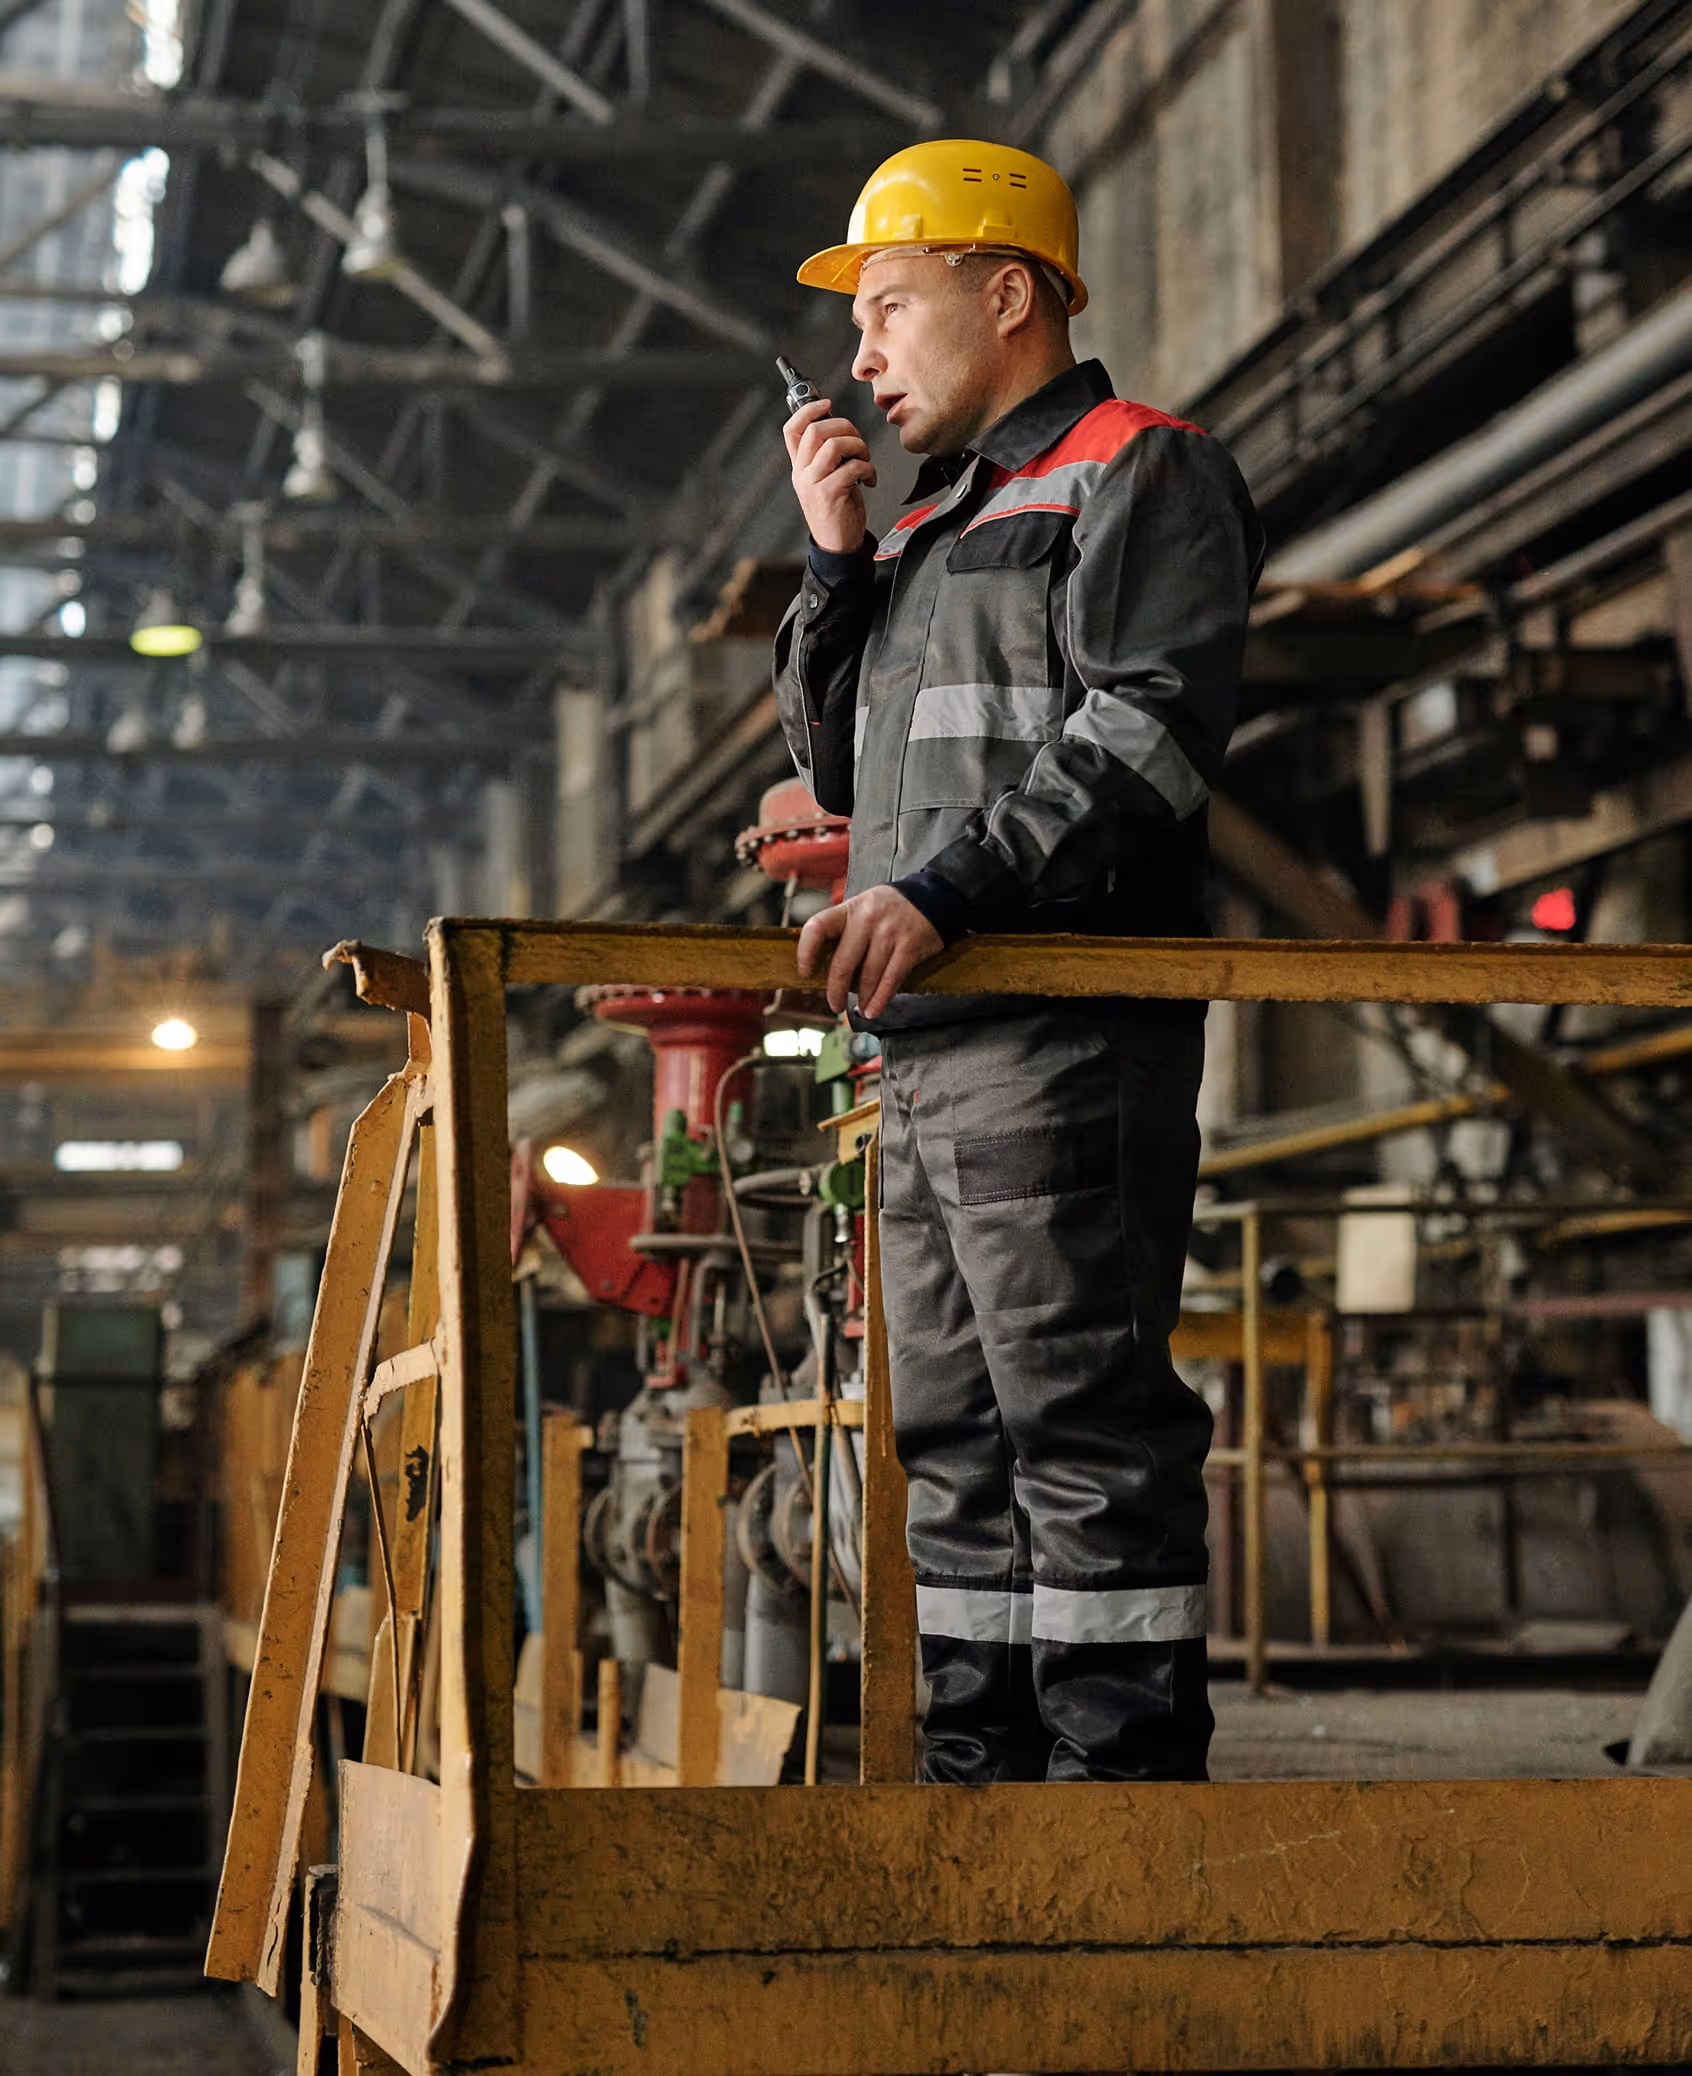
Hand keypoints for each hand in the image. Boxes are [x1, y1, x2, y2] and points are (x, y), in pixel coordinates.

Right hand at [783, 397, 875, 554]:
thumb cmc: (837, 510)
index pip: (792, 429)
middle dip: (844, 426)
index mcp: (800, 467)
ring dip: (858, 447)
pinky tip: (870, 479)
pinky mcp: (830, 495)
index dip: (808, 410)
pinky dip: (868, 469)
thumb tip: (840, 427)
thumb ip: (827, 455)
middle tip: (857, 441)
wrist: (838, 546)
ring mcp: (813, 484)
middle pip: (815, 430)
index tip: (827, 403)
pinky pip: (852, 467)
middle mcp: (802, 474)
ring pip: (834, 445)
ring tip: (865, 460)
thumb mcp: (826, 479)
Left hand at [796, 885, 942, 1018]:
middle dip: (835, 990)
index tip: (805, 971)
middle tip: (834, 1004)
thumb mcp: (863, 907)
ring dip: (861, 998)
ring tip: (859, 1009)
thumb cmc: (891, 908)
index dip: (806, 951)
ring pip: (868, 975)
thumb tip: (824, 966)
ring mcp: (889, 932)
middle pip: (843, 962)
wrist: (933, 897)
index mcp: (850, 909)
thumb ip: (845, 930)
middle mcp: (867, 919)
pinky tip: (874, 1009)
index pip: (818, 927)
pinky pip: (891, 979)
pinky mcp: (909, 947)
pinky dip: (881, 999)